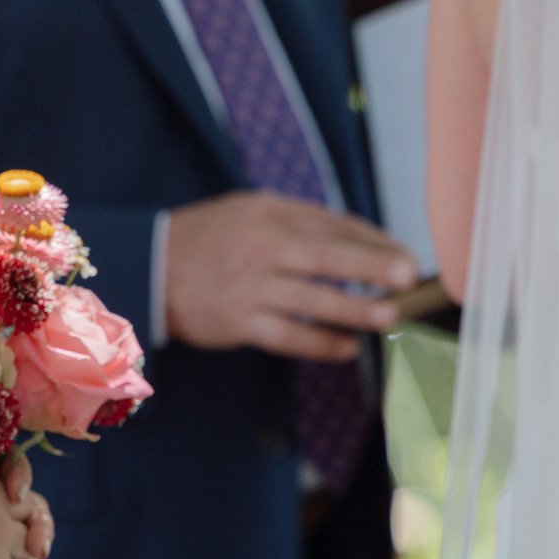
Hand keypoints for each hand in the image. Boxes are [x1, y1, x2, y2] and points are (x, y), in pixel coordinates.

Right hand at [164, 192, 418, 361]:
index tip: (405, 258)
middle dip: (371, 267)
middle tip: (408, 277)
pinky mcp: (237, 321)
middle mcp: (262, 248)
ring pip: (311, 299)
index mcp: (271, 215)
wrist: (150, 267)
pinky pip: (286, 335)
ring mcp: (249, 286)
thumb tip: (359, 239)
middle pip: (327, 257)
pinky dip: (318, 343)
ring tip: (387, 317)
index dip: (374, 243)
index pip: (335, 226)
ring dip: (352, 309)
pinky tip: (346, 348)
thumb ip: (300, 221)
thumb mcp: (251, 210)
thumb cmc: (209, 238)